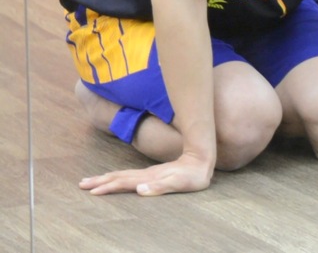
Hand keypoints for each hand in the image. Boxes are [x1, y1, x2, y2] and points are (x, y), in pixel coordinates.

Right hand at [79, 152, 213, 195]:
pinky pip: (129, 176)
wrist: (201, 160)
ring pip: (122, 174)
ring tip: (90, 180)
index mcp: (148, 178)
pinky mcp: (152, 174)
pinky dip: (117, 177)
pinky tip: (114, 179)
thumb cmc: (192, 176)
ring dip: (105, 178)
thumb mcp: (178, 184)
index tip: (92, 192)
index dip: (108, 187)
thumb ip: (159, 187)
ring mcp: (148, 174)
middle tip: (81, 184)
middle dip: (99, 181)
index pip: (123, 183)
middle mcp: (145, 175)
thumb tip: (139, 190)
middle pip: (118, 177)